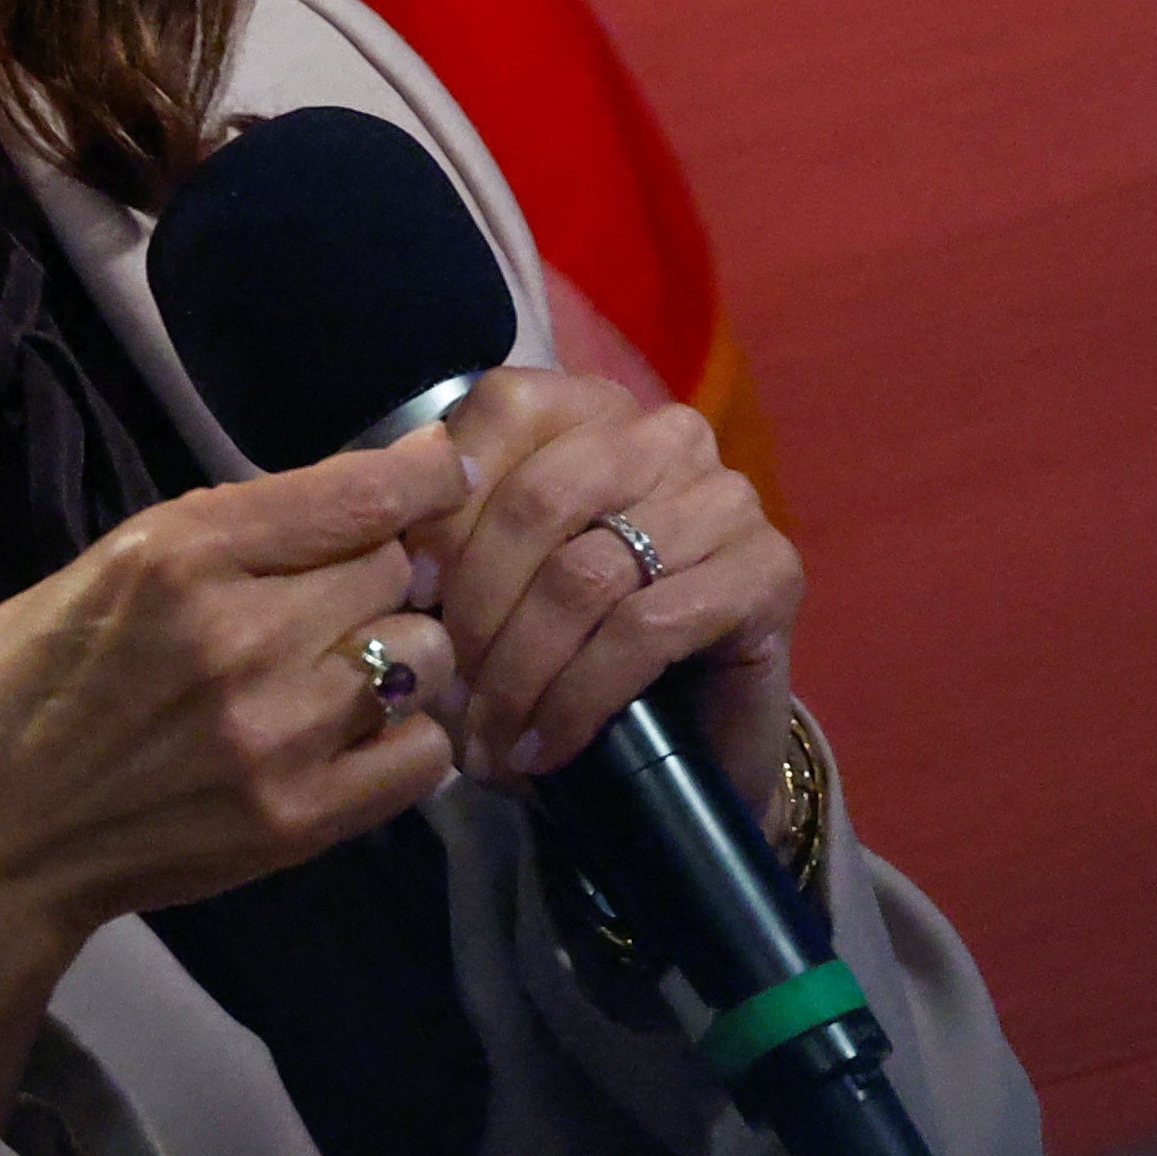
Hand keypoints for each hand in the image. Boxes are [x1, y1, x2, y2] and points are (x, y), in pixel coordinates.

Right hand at [0, 431, 461, 1123]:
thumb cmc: (19, 698)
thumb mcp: (86, 578)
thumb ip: (201, 538)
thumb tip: (314, 508)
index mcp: (174, 559)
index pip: (357, 494)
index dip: (421, 472)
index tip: (438, 469)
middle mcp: (242, 636)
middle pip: (398, 567)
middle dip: (377, 570)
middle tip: (335, 597)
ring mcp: (281, 732)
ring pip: (425, 653)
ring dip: (397, 653)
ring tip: (341, 673)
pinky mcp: (305, 815)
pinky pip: (426, 752)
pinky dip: (405, 737)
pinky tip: (355, 737)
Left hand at [421, 368, 800, 796]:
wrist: (689, 731)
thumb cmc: (569, 641)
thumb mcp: (492, 577)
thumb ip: (444, 532)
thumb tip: (386, 547)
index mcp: (587, 408)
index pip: (500, 414)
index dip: (442, 507)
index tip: (405, 594)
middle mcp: (663, 436)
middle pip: (536, 502)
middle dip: (474, 608)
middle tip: (439, 692)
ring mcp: (725, 500)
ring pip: (584, 575)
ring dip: (518, 671)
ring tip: (484, 738)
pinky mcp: (770, 573)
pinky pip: (646, 631)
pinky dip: (578, 698)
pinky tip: (542, 747)